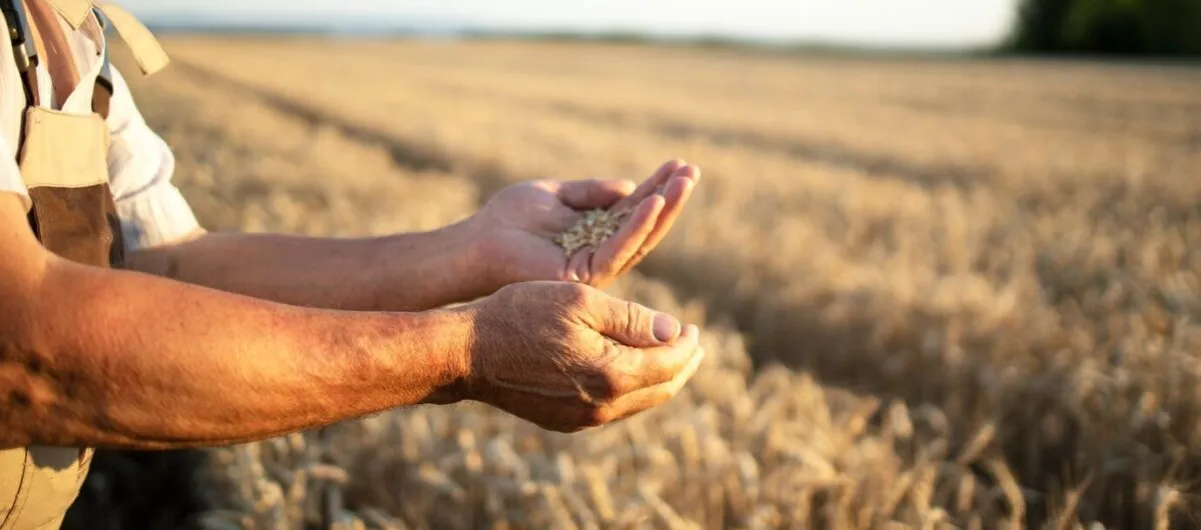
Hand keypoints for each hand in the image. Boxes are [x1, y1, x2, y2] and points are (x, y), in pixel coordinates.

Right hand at [455, 281, 703, 432]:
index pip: (670, 363)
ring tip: (668, 355)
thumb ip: (632, 318)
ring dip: (659, 378)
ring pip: (639, 402)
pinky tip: (629, 369)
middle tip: (692, 343)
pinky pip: (614, 408)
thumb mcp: (581, 301)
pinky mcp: (566, 420)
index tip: (694, 327)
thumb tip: (674, 332)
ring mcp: (583, 419)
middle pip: (661, 389)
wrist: (468, 353)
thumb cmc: (522, 314)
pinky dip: (632, 388)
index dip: (687, 344)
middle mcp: (602, 406)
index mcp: (612, 374)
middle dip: (682, 365)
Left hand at [472, 159, 699, 289]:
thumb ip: (591, 191)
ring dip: (664, 209)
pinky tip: (654, 202)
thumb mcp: (556, 193)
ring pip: (640, 238)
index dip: (658, 187)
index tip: (679, 164)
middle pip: (646, 225)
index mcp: (595, 232)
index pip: (635, 209)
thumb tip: (630, 186)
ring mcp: (595, 266)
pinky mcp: (585, 274)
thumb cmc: (509, 218)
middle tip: (693, 171)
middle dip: (671, 198)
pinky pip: (619, 248)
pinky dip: (638, 226)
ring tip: (684, 182)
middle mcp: (601, 251)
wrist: (477, 242)